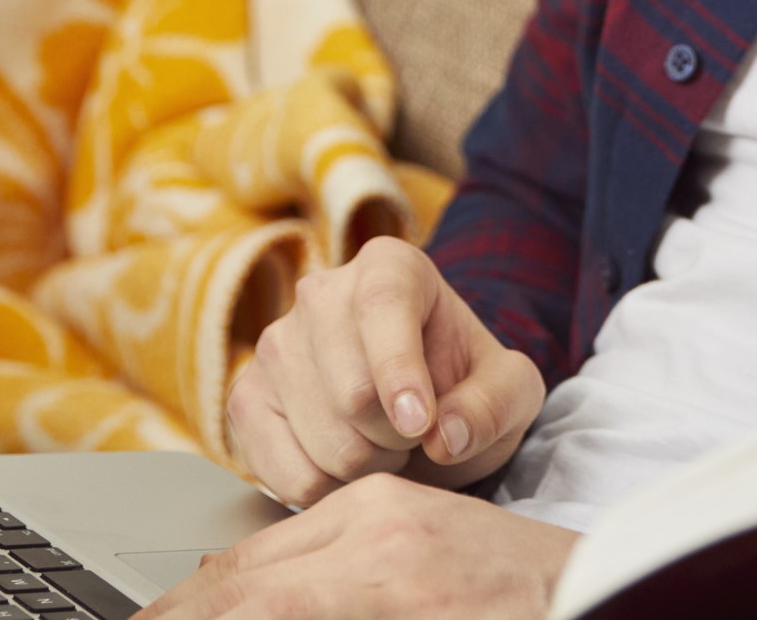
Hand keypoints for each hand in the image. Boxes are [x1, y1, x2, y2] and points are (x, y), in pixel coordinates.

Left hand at [134, 474, 575, 619]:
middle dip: (179, 616)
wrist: (598, 586)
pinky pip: (297, 610)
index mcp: (370, 510)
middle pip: (240, 586)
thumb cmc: (513, 589)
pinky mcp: (403, 599)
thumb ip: (344, 568)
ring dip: (206, 615)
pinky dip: (258, 617)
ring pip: (262, 601)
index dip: (181, 609)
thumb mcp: (418, 555)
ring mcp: (389, 575)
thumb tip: (240, 588)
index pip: (246, 564)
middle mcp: (371, 531)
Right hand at [225, 236, 543, 508]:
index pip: (381, 305)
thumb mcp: (511, 390)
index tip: (420, 423)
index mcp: (389, 266)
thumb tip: (445, 435)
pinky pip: (283, 472)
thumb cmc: (463, 385)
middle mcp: (319, 293)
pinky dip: (327, 489)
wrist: (422, 405)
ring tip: (386, 444)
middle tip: (416, 433)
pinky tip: (349, 464)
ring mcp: (274, 346)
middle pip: (351, 391)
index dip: (398, 371)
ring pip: (321, 439)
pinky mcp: (245, 400)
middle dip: (398, 436)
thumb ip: (494, 405)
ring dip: (368, 466)